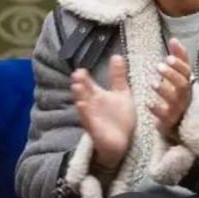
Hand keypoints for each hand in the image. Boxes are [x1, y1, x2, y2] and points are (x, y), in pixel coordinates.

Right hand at [71, 56, 135, 170]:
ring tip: (77, 87)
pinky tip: (82, 106)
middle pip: (84, 93)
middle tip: (77, 74)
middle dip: (80, 85)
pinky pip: (89, 121)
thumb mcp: (121, 93)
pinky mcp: (95, 130)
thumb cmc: (119, 117)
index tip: (81, 69)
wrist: (122, 142)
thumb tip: (117, 55)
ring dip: (80, 97)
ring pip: (84, 106)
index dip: (84, 77)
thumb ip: (118, 76)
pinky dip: (85, 114)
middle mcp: (92, 105)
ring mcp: (92, 117)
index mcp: (97, 96)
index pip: (88, 84)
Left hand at [149, 38, 193, 139]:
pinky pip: (164, 116)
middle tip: (159, 66)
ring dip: (164, 90)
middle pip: (183, 84)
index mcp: (186, 83)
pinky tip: (148, 103)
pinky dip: (156, 109)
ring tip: (152, 83)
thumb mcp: (177, 77)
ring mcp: (177, 109)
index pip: (187, 72)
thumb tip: (174, 39)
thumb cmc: (176, 96)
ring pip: (174, 100)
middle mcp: (184, 96)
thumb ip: (178, 59)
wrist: (176, 125)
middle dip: (172, 74)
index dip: (180, 63)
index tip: (169, 55)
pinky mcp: (169, 121)